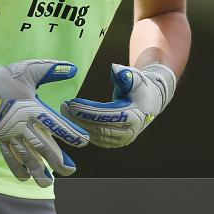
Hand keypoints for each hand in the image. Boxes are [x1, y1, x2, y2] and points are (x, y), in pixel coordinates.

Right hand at [0, 48, 88, 186]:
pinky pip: (9, 156)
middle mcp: (22, 124)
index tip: (83, 142)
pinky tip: (25, 178)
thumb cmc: (6, 77)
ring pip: (26, 156)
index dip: (70, 134)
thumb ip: (53, 70)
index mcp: (32, 108)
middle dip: (57, 160)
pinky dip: (17, 168)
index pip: (55, 124)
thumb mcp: (31, 70)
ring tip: (49, 183)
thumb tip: (74, 69)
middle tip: (70, 170)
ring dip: (38, 170)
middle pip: (42, 146)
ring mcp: (9, 133)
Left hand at [60, 63, 175, 147]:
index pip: (106, 115)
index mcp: (133, 117)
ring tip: (64, 111)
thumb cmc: (141, 87)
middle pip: (98, 128)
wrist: (150, 102)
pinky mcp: (115, 143)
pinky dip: (83, 130)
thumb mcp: (136, 78)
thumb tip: (116, 69)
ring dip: (78, 125)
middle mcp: (128, 133)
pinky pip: (96, 139)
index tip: (72, 103)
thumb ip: (127, 74)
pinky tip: (72, 120)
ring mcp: (122, 140)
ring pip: (95, 136)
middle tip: (63, 107)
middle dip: (78, 118)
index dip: (88, 111)